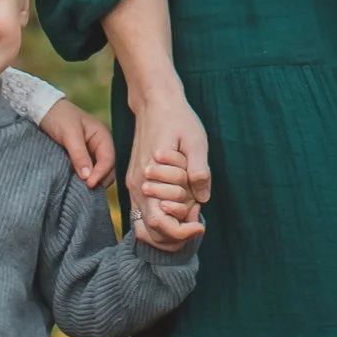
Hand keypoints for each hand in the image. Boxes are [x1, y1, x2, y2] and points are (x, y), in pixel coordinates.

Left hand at [38, 96, 115, 187]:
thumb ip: (79, 154)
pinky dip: (84, 180)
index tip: (89, 184)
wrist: (44, 111)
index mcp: (103, 136)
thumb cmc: (59, 117)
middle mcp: (100, 146)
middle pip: (108, 169)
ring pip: (99, 173)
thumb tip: (87, 176)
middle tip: (84, 191)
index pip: (109, 159)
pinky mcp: (82, 160)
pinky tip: (76, 186)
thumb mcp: (69, 133)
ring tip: (80, 190)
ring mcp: (92, 154)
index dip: (101, 173)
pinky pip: (88, 173)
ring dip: (92, 181)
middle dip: (99, 180)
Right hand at [128, 88, 209, 251]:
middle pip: (149, 232)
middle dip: (174, 235)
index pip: (159, 224)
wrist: (155, 101)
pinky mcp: (135, 181)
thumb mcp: (195, 141)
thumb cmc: (178, 119)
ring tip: (190, 217)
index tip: (199, 225)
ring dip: (166, 229)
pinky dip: (160, 218)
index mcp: (148, 179)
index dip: (181, 233)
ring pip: (144, 225)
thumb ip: (199, 170)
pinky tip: (180, 207)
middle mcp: (136, 186)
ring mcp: (133, 185)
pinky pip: (143, 211)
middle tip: (196, 223)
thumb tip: (202, 199)